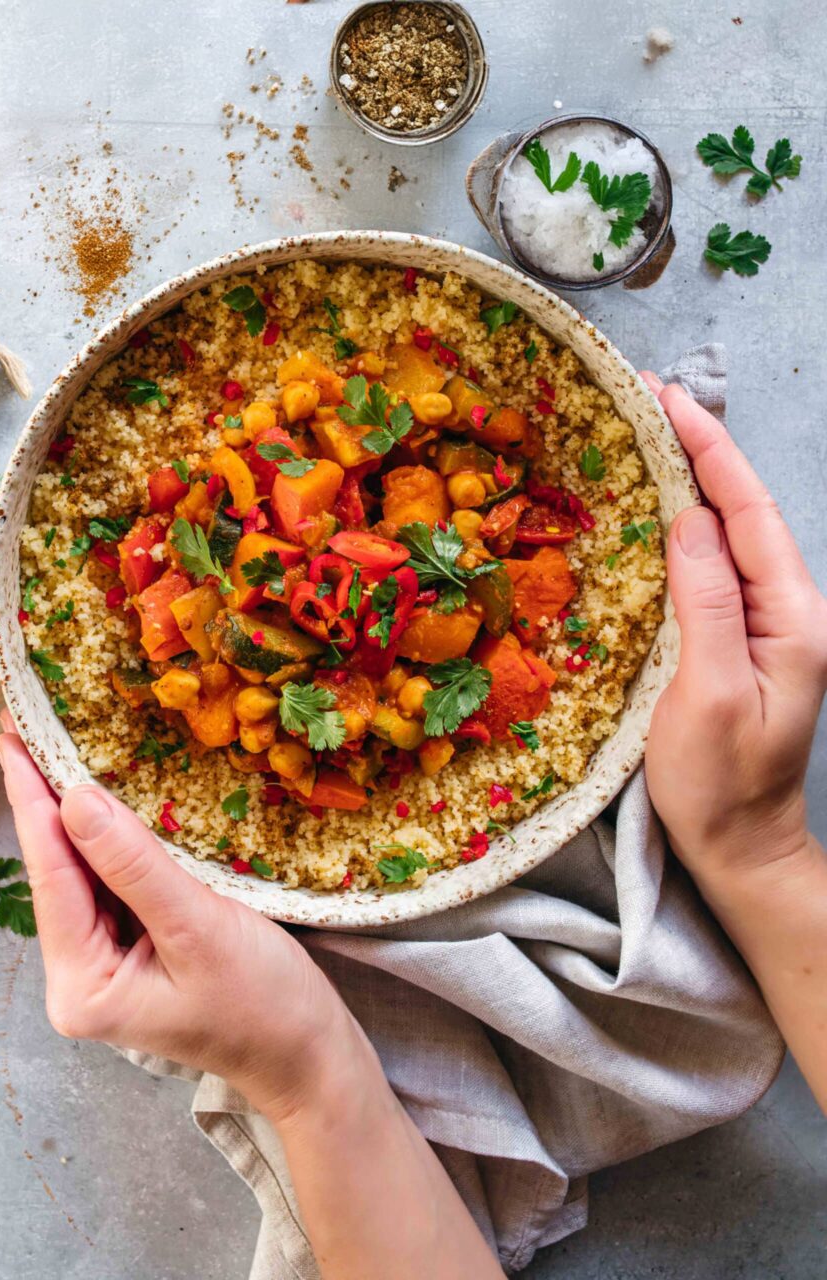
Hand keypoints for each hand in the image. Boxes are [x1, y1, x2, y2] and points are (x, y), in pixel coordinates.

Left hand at [0, 712, 364, 1120]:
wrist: (312, 1057)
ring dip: (78, 815)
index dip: (31, 800)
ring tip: (56, 744)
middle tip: (28, 725)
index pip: (52, 876)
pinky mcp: (134, 954)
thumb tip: (74, 798)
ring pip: (84, 876)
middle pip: (60, 874)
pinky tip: (106, 796)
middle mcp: (80, 980)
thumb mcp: (198, 926)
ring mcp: (106, 968)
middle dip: (47, 800)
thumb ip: (135, 864)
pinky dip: (111, 841)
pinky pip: (113, 886)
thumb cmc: (265, 1003)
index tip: (12, 738)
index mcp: (82, 987)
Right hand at [640, 374, 826, 884]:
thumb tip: (690, 520)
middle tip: (649, 397)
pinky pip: (713, 567)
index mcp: (794, 617)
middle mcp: (788, 610)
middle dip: (701, 449)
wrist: (742, 848)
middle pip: (745, 512)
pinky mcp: (739, 640)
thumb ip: (707, 603)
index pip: (749, 514)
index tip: (667, 399)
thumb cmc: (721, 786)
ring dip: (692, 480)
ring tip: (649, 433)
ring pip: (729, 534)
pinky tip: (658, 509)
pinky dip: (683, 526)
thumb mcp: (707, 695)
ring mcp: (766, 625)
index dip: (709, 451)